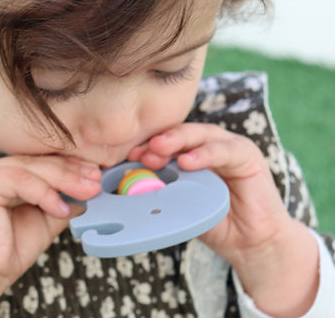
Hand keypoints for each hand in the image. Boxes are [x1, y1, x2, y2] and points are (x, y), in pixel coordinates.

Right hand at [0, 155, 101, 316]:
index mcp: (5, 175)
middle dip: (72, 171)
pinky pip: (21, 179)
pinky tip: (60, 208)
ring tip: (88, 191)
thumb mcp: (46, 220)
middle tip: (96, 179)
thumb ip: (63, 201)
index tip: (95, 174)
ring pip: (32, 167)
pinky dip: (45, 193)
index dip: (70, 166)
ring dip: (65, 179)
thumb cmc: (9, 250)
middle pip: (38, 162)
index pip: (41, 162)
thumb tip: (89, 189)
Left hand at [128, 123, 318, 315]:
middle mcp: (209, 146)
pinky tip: (186, 161)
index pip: (167, 142)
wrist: (250, 243)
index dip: (147, 147)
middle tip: (141, 152)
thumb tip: (129, 188)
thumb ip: (163, 191)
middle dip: (159, 141)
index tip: (128, 157)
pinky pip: (224, 150)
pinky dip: (204, 154)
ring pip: (200, 135)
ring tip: (157, 150)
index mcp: (192, 154)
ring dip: (177, 142)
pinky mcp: (248, 156)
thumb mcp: (182, 205)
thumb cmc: (215, 223)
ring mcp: (229, 147)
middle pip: (181, 134)